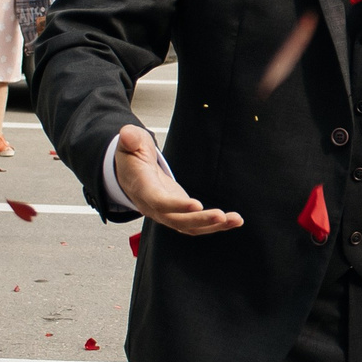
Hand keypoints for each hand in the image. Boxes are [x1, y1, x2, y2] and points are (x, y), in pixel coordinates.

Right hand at [111, 125, 240, 233]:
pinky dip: (214, 225)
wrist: (130, 174)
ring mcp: (167, 213)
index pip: (158, 201)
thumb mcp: (129, 144)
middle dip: (200, 220)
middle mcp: (154, 207)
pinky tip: (232, 220)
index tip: (196, 204)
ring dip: (212, 226)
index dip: (176, 205)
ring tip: (234, 220)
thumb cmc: (132, 158)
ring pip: (189, 227)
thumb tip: (127, 134)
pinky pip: (196, 225)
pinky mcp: (178, 214)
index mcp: (142, 189)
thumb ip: (130, 139)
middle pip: (177, 220)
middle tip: (221, 216)